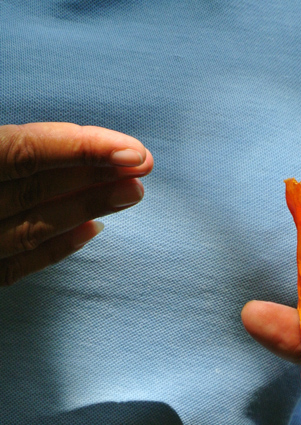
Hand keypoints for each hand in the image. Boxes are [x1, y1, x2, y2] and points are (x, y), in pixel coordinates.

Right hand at [0, 122, 152, 284]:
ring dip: (88, 209)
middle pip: (38, 190)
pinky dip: (58, 247)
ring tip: (131, 193)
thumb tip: (70, 139)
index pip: (28, 153)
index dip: (82, 150)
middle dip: (95, 177)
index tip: (130, 150)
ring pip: (35, 228)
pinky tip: (94, 230)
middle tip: (142, 167)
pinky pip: (19, 264)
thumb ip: (12, 143)